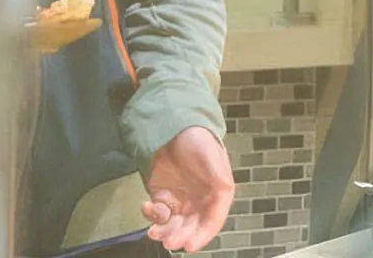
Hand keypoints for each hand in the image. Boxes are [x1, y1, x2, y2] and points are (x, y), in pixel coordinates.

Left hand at [142, 126, 235, 252]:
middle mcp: (199, 202)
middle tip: (170, 241)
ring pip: (174, 225)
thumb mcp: (214, 160)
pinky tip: (148, 206)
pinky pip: (158, 214)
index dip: (202, 235)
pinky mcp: (162, 197)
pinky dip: (152, 215)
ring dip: (165, 231)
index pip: (212, 221)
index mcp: (217, 195)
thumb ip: (222, 181)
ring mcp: (180, 200)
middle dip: (180, 236)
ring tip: (155, 232)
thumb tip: (224, 197)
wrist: (174, 128)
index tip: (190, 245)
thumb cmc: (199, 141)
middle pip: (191, 227)